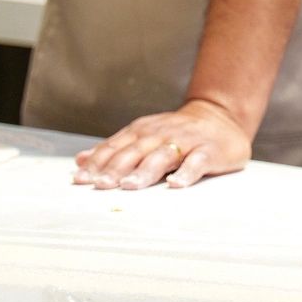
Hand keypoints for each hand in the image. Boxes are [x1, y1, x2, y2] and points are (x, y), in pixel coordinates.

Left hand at [72, 99, 251, 189]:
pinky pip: (197, 162)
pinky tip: (176, 184)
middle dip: (116, 168)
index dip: (98, 163)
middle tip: (102, 185)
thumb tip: (79, 160)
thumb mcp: (143, 135)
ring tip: (130, 185)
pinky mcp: (209, 151)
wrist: (221, 116)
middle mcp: (161, 134)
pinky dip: (186, 173)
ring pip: (162, 156)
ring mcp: (186, 142)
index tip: (81, 179)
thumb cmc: (178, 132)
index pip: (115, 147)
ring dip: (145, 171)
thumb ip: (114, 148)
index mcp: (142, 131)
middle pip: (135, 152)